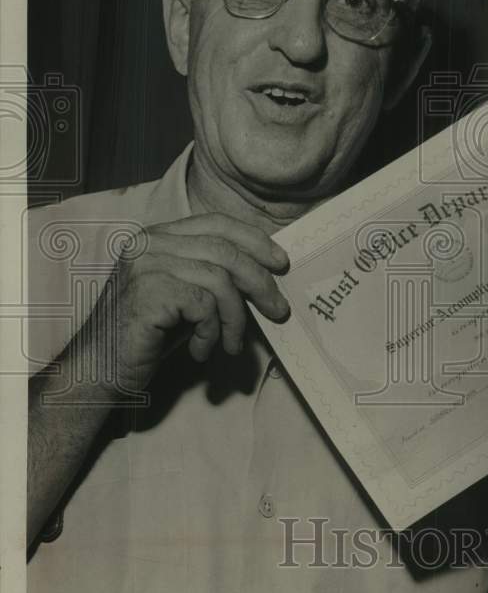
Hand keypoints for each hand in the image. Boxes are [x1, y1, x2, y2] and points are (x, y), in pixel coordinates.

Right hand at [80, 212, 289, 393]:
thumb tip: (267, 274)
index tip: (280, 263)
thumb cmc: (148, 337)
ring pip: (219, 279)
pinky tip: (200, 350)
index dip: (254, 240)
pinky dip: (210, 332)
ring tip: (231, 344)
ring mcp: (146, 264)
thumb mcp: (188, 299)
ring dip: (235, 317)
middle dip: (260, 282)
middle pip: (224, 250)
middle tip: (278, 311)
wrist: (101, 370)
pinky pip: (203, 305)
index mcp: (159, 236)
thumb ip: (216, 278)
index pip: (217, 223)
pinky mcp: (147, 291)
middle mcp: (150, 243)